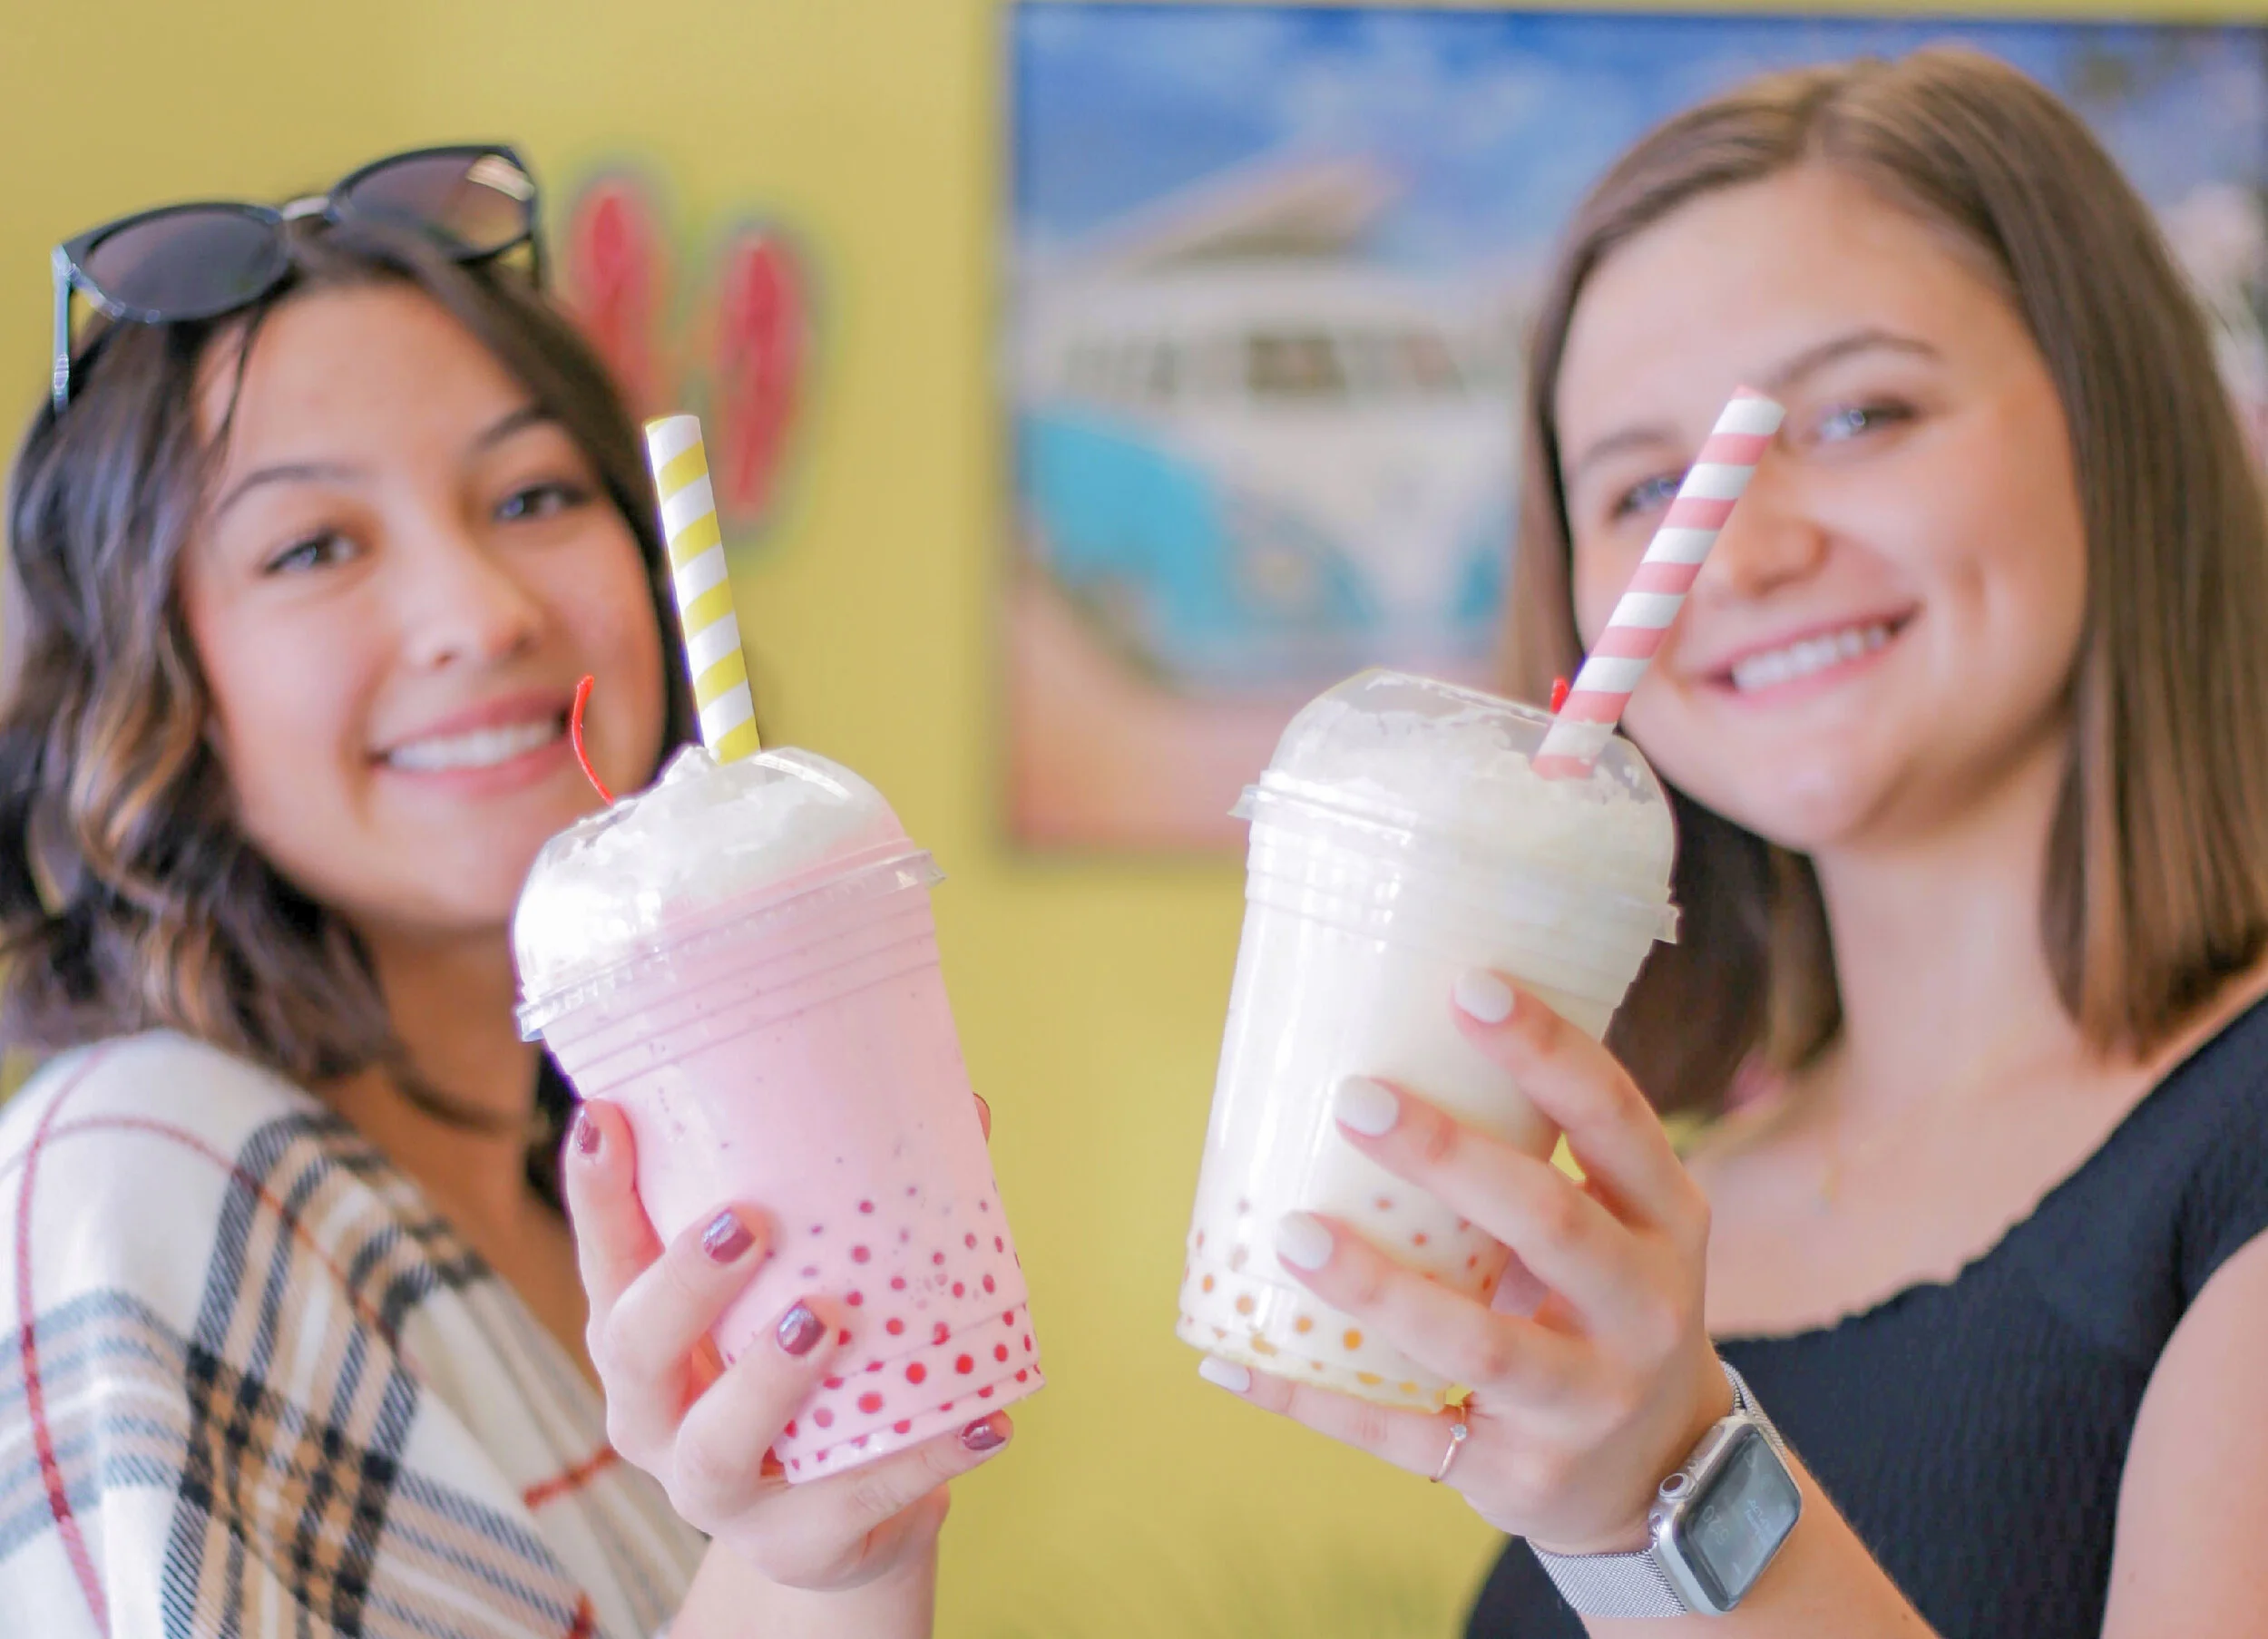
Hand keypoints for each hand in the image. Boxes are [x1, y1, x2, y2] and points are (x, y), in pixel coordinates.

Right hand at [564, 1094, 1011, 1590]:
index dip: (597, 1195)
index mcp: (647, 1337)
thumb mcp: (812, 1287)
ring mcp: (718, 1491)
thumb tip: (961, 1103)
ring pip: (716, 1446)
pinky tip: (984, 1419)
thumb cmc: (813, 1372)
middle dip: (683, 1285)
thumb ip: (863, 1205)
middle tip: (746, 1222)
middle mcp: (657, 1415)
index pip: (608, 1259)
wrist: (841, 1518)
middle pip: (635, 1351)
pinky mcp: (797, 1543)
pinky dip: (922, 1460)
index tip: (604, 1119)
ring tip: (825, 1319)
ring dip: (767, 1379)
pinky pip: (854, 1503)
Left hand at [1200, 972, 1729, 1554]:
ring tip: (1290, 1233)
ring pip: (1477, 1342)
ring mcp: (1585, 1399)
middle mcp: (1641, 1307)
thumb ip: (1533, 1154)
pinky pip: (1403, 1433)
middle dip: (1451, 1158)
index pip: (1615, 1120)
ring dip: (1377, 1287)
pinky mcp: (1518, 1472)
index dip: (1549, 1052)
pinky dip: (1313, 1397)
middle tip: (1356, 1099)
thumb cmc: (1601, 1305)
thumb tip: (1381, 1041)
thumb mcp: (1614, 1228)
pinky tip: (1235, 1358)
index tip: (1471, 986)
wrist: (1661, 1474)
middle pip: (1550, 1221)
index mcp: (1664, 1221)